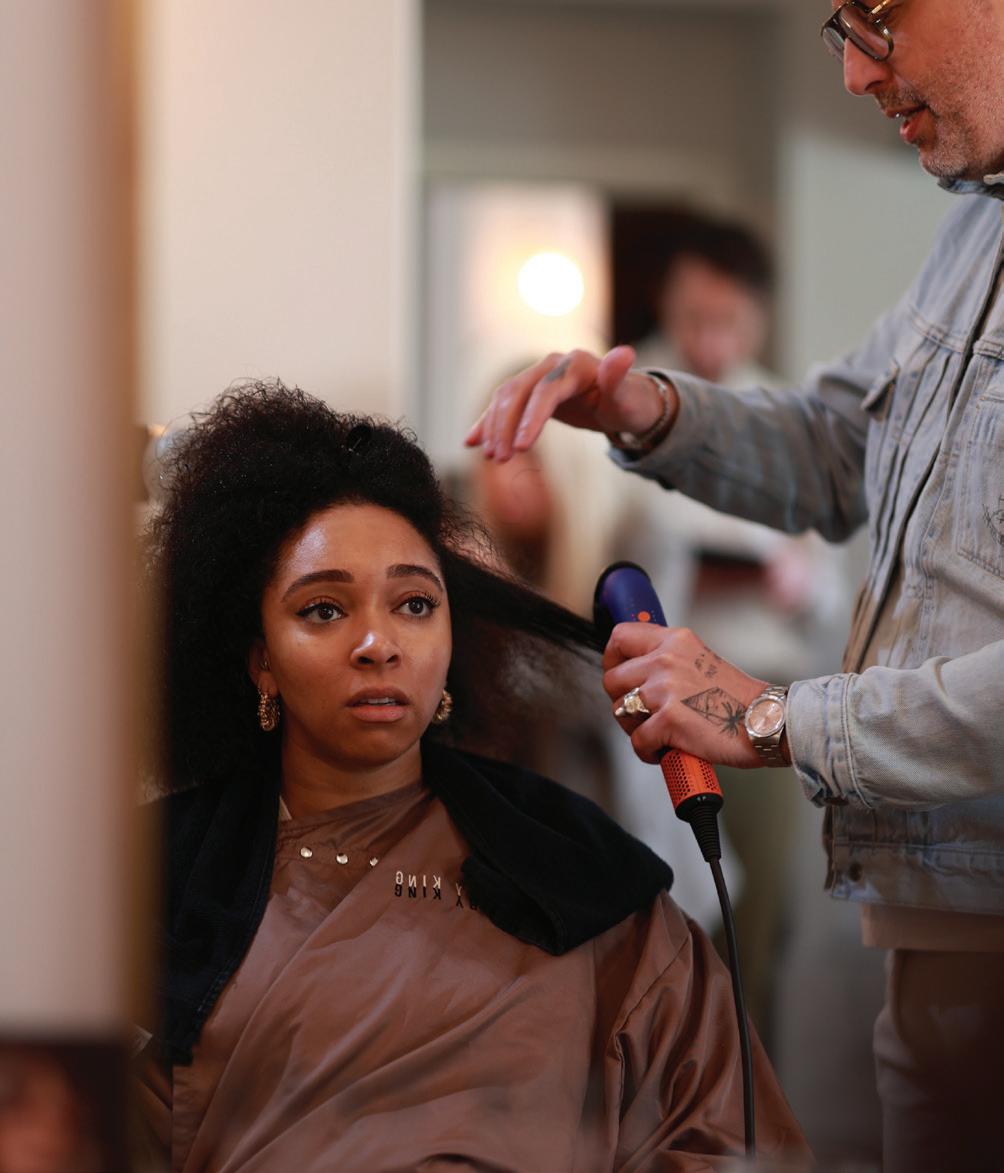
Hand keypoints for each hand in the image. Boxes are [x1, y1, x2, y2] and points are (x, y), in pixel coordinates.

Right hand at [464, 345, 676, 460]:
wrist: (624, 402)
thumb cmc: (629, 403)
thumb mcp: (628, 397)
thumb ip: (619, 378)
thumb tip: (625, 353)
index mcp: (575, 365)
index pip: (546, 392)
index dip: (531, 419)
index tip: (522, 448)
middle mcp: (552, 365)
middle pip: (519, 392)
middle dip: (506, 426)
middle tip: (500, 459)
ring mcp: (539, 376)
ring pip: (506, 398)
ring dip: (494, 427)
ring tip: (491, 457)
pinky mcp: (531, 391)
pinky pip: (504, 404)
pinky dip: (488, 422)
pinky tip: (472, 442)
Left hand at [602, 623, 767, 768]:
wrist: (769, 721)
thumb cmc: (739, 699)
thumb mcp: (702, 660)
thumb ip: (671, 660)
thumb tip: (640, 673)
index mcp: (675, 640)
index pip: (621, 636)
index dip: (612, 659)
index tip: (620, 677)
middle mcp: (666, 659)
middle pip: (612, 679)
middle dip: (621, 702)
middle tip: (640, 716)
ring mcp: (666, 689)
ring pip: (620, 710)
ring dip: (633, 728)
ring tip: (655, 734)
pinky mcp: (669, 720)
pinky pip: (637, 740)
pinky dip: (647, 752)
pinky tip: (664, 752)